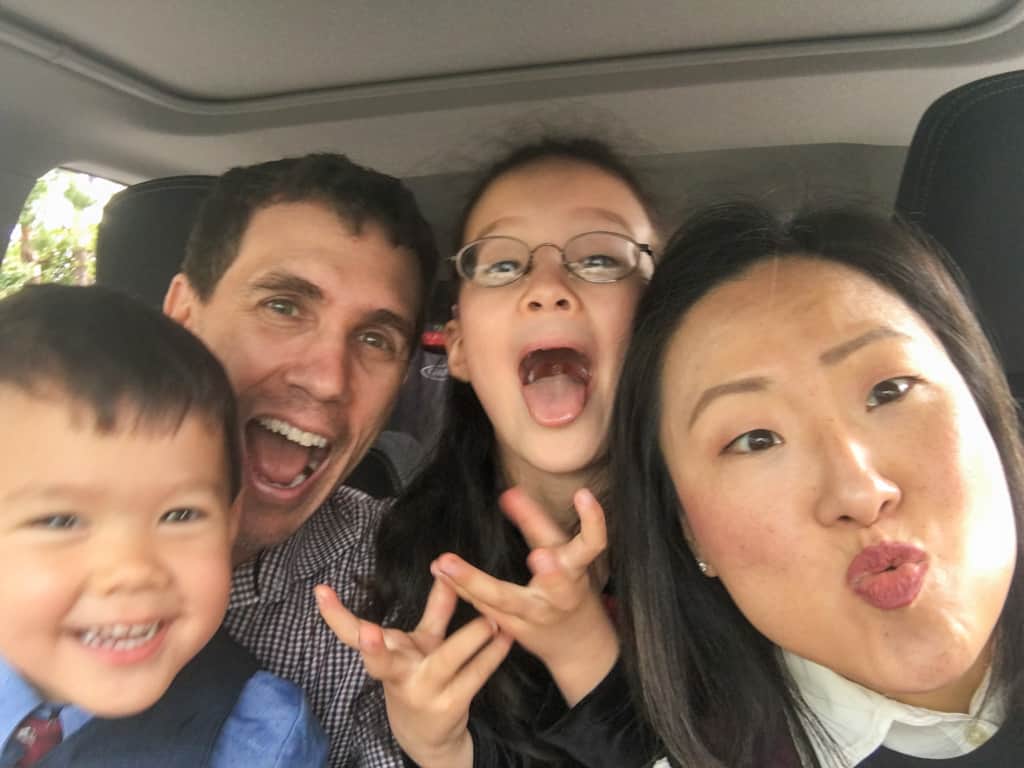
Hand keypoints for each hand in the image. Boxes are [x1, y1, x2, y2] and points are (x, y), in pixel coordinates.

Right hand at [316, 578, 512, 767]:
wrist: (431, 738)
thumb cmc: (422, 680)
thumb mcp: (422, 644)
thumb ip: (435, 609)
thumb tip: (444, 569)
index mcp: (386, 657)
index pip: (351, 634)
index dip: (334, 615)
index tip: (320, 591)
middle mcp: (397, 676)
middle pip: (380, 662)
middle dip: (372, 649)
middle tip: (369, 633)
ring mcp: (421, 694)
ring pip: (443, 662)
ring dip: (468, 639)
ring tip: (490, 618)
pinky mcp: (449, 708)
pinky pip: (472, 677)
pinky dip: (491, 656)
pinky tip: (505, 638)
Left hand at [430, 487, 617, 705]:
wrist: (578, 646)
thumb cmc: (569, 588)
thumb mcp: (562, 554)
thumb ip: (535, 523)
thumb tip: (509, 492)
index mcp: (577, 570)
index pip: (591, 543)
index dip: (593, 520)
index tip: (583, 494)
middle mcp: (561, 596)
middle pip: (556, 585)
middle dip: (552, 573)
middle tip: (540, 555)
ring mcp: (536, 617)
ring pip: (505, 600)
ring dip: (474, 582)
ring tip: (447, 564)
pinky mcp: (514, 631)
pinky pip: (485, 608)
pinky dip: (461, 589)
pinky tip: (439, 572)